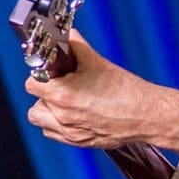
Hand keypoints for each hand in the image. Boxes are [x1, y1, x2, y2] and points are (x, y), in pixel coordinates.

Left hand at [22, 30, 163, 149]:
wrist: (146, 114)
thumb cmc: (125, 91)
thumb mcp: (97, 61)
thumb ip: (75, 46)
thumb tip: (66, 36)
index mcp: (63, 95)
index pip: (32, 84)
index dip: (41, 74)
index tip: (51, 72)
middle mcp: (62, 116)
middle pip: (35, 101)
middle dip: (45, 91)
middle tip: (61, 84)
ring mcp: (69, 132)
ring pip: (40, 120)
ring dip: (47, 109)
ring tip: (64, 100)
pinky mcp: (77, 142)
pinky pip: (53, 133)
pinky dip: (56, 124)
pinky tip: (72, 113)